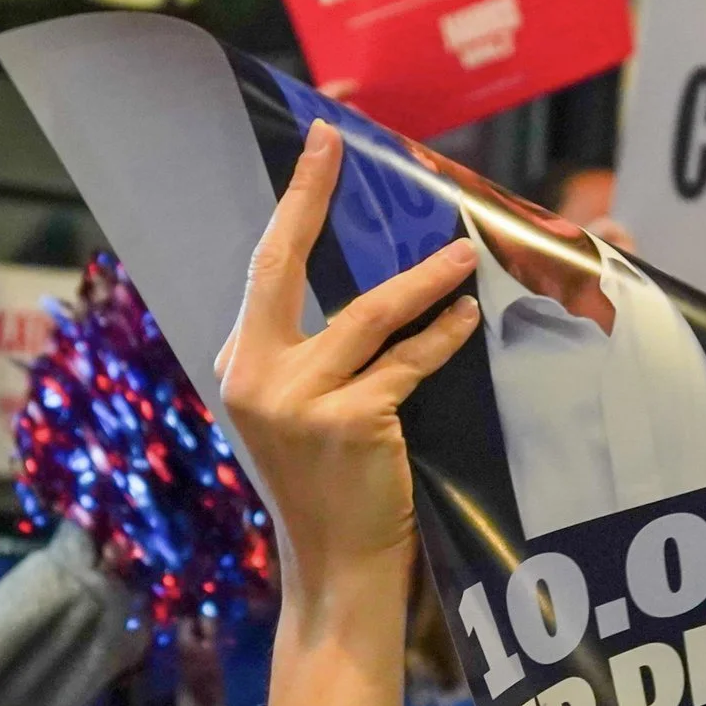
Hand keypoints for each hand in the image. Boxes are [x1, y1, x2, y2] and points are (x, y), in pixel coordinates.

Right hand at [215, 122, 481, 602]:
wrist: (336, 565)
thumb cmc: (327, 486)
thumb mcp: (295, 413)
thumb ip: (306, 356)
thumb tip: (357, 285)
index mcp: (240, 366)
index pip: (266, 270)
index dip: (293, 205)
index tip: (317, 148)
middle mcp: (256, 378)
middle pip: (283, 267)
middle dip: (309, 197)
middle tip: (335, 141)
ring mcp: (298, 401)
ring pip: (368, 316)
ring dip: (422, 282)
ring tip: (463, 256)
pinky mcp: (348, 423)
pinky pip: (408, 364)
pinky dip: (442, 339)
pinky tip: (465, 320)